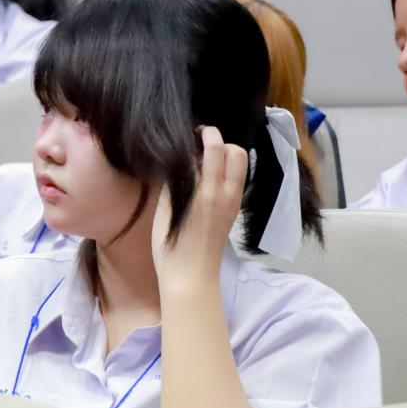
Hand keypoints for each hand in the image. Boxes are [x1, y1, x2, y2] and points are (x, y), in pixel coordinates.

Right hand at [152, 126, 245, 291]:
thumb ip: (175, 182)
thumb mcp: (166, 209)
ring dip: (227, 155)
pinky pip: (237, 180)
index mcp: (206, 190)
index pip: (213, 149)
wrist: (190, 275)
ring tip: (204, 161)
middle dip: (221, 142)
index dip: (205, 135)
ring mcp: (232, 202)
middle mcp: (225, 192)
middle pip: (236, 152)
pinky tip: (207, 178)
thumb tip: (178, 162)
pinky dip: (227, 170)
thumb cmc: (170, 244)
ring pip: (240, 166)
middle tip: (201, 144)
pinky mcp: (233, 210)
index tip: (193, 131)